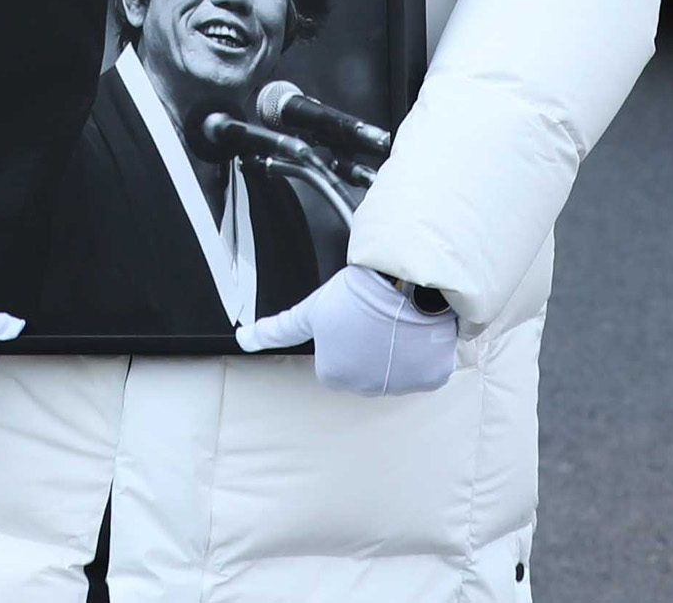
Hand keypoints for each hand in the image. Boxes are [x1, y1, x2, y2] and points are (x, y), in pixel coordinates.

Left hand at [235, 265, 456, 395]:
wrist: (404, 282)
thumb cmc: (358, 293)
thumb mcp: (310, 309)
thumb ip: (276, 330)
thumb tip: (242, 339)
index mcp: (334, 375)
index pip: (340, 356)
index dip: (349, 330)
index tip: (355, 313)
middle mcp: (365, 389)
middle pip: (370, 363)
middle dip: (376, 341)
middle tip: (379, 313)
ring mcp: (399, 386)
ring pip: (401, 365)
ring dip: (404, 345)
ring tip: (402, 316)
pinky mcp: (429, 379)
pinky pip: (429, 365)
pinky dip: (430, 350)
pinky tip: (423, 329)